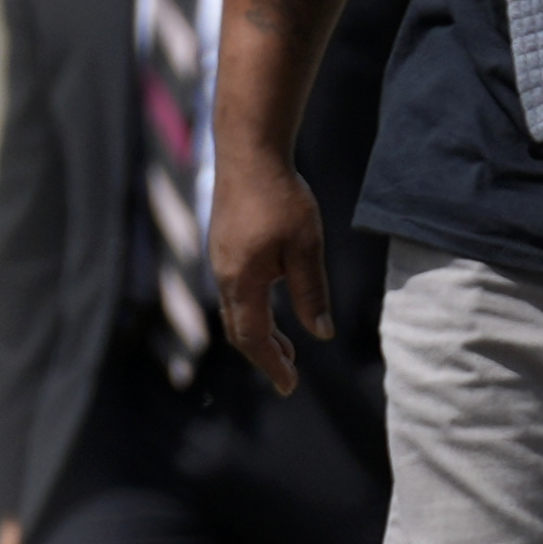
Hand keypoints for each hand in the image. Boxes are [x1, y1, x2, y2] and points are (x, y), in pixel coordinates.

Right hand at [209, 142, 332, 397]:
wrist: (250, 156)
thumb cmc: (282, 199)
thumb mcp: (307, 248)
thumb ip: (311, 292)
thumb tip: (321, 333)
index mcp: (244, 282)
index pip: (254, 338)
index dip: (272, 365)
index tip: (290, 387)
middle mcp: (224, 276)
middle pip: (240, 330)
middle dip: (264, 355)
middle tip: (290, 373)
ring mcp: (220, 262)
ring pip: (236, 311)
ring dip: (259, 333)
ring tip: (288, 347)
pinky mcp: (224, 248)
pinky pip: (235, 292)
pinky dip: (253, 311)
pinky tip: (272, 306)